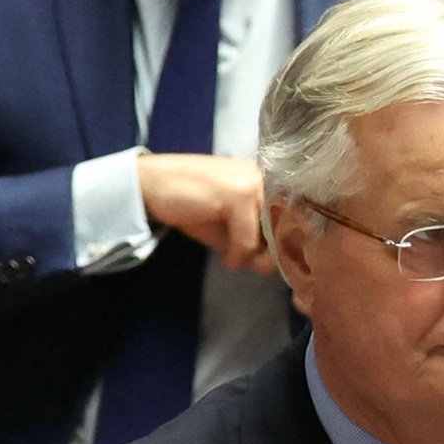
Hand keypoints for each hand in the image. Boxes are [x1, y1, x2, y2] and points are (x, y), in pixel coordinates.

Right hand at [137, 153, 275, 273]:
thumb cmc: (190, 204)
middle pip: (287, 228)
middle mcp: (266, 177)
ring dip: (254, 257)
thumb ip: (253, 242)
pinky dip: (237, 255)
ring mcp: (253, 183)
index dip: (284, 244)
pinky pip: (249, 239)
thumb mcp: (228, 228)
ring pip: (270, 236)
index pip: (293, 217)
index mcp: (267, 180)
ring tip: (233, 259)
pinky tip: (225, 258)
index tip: (269, 261)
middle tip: (250, 265)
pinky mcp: (238, 194)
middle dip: (272, 254)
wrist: (150, 185)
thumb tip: (274, 267)